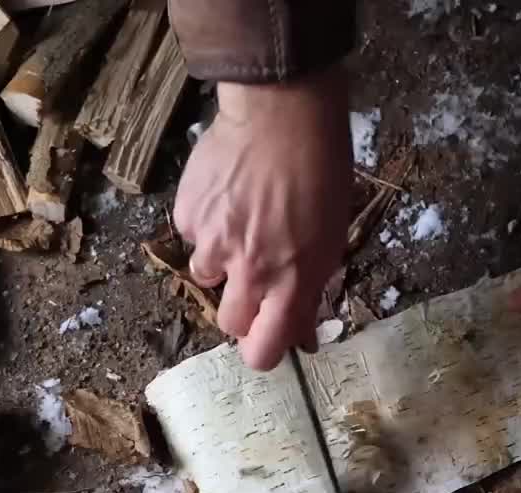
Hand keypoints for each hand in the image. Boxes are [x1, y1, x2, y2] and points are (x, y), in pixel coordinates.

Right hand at [174, 66, 352, 369]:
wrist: (281, 112)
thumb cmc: (322, 171)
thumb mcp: (333, 237)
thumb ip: (311, 287)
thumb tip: (303, 333)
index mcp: (291, 280)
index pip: (264, 350)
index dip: (263, 352)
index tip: (267, 341)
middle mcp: (248, 270)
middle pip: (229, 323)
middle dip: (241, 311)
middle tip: (255, 281)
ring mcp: (212, 242)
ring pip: (206, 276)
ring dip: (221, 262)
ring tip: (241, 224)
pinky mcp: (187, 213)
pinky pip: (192, 234)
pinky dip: (206, 224)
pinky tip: (226, 196)